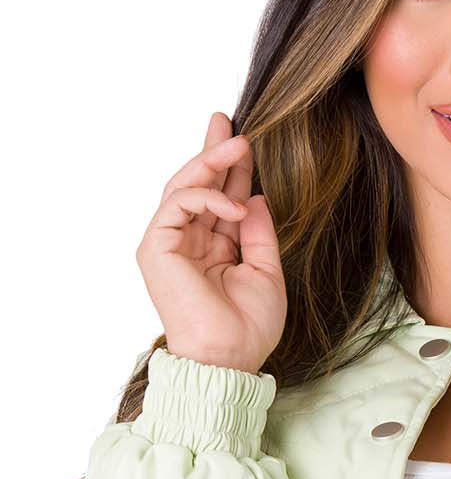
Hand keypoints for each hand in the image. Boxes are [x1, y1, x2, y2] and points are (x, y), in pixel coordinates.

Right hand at [135, 111, 287, 373]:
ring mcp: (168, 244)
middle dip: (212, 151)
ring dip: (211, 162)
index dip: (230, 167)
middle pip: (196, 184)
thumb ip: (258, 231)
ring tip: (239, 145)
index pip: (219, 198)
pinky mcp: (156, 248)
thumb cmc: (249, 325)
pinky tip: (235, 203)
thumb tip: (256, 196)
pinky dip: (206, 196)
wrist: (231, 357)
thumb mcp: (266, 268)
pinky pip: (178, 204)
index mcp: (211, 248)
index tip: (242, 137)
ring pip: (182, 187)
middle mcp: (186, 242)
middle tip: (228, 120)